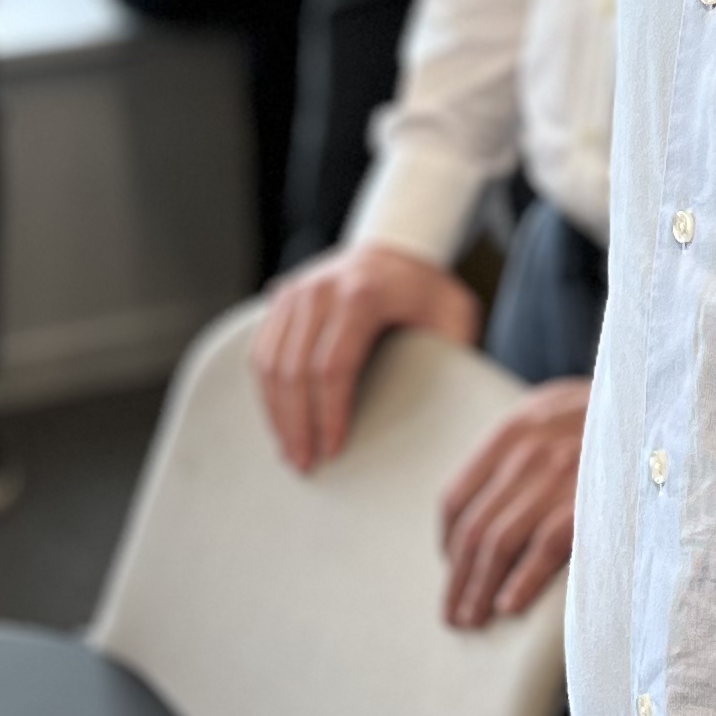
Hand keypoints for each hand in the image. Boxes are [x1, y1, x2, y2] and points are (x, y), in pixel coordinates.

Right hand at [251, 242, 480, 472]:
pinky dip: (266, 392)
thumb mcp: (454, 313)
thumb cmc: (428, 292)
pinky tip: (281, 421)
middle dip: (297, 423)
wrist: (397, 251)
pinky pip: (261, 351)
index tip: (333, 450)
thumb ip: (453, 353)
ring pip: (269, 362)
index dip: (329, 413)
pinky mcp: (281, 299)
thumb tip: (451, 405)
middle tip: (305, 464)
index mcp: (363, 294)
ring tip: (291, 451)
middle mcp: (321, 289)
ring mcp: (296, 291)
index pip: (332, 366)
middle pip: (294, 369)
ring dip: (276, 413)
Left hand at [436, 377, 587, 626]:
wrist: (666, 399)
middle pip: (474, 529)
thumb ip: (521, 452)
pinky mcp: (592, 500)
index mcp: (513, 431)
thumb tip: (486, 515)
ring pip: (499, 544)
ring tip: (473, 620)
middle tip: (452, 614)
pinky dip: (523, 582)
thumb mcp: (556, 412)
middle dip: (458, 579)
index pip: (457, 497)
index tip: (449, 568)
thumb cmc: (612, 414)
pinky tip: (510, 607)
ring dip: (481, 590)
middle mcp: (528, 451)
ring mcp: (561, 475)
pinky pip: (544, 549)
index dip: (446, 542)